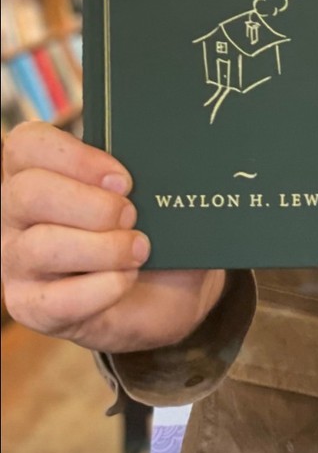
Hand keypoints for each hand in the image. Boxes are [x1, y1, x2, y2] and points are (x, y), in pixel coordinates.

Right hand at [1, 122, 224, 353]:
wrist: (167, 284)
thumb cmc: (151, 223)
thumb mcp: (149, 187)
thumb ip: (143, 165)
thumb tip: (166, 152)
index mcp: (37, 170)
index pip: (27, 145)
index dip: (77, 158)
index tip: (123, 179)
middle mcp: (15, 213)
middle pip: (29, 193)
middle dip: (93, 205)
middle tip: (132, 215)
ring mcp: (15, 263)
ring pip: (40, 246)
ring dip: (103, 247)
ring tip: (139, 249)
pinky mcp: (30, 307)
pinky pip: (55, 300)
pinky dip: (102, 288)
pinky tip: (126, 279)